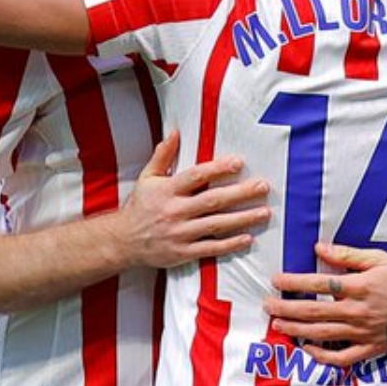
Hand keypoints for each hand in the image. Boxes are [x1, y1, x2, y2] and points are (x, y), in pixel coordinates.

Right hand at [116, 132, 270, 268]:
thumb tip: (175, 132)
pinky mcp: (182, 252)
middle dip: (241, 193)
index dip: (218, 169)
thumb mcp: (147, 178)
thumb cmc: (139, 207)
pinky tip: (247, 238)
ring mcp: (179, 233)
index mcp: (167, 190)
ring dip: (242, 218)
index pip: (196, 176)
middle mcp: (175, 211)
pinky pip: (210, 248)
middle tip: (262, 187)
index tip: (238, 163)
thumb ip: (162, 156)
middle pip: (213, 200)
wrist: (122, 241)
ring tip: (264, 212)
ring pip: (216, 224)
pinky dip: (229, 244)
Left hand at [267, 243, 386, 366]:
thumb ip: (348, 255)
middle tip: (267, 305)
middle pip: (314, 311)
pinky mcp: (371, 348)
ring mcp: (364, 332)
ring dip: (296, 330)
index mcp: (360, 286)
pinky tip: (307, 348)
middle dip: (287, 308)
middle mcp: (358, 311)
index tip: (275, 279)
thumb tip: (319, 248)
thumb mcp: (380, 259)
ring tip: (277, 324)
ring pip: (322, 334)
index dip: (294, 282)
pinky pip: (342, 357)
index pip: (319, 283)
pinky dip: (322, 355)